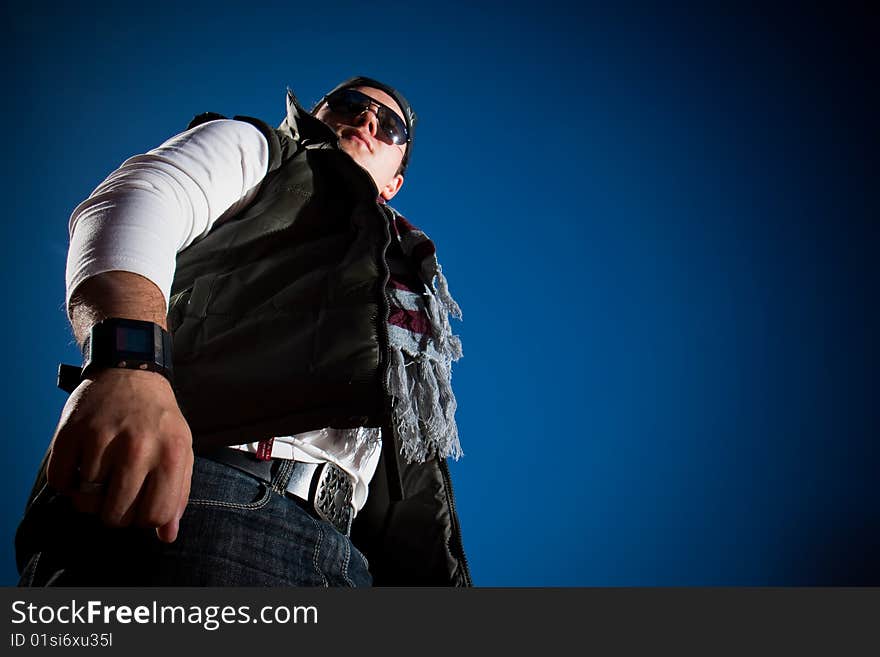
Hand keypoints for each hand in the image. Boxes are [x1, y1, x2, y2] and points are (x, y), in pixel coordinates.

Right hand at [46, 368, 193, 542]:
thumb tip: (168, 535)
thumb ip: (178, 493)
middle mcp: (139, 447)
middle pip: (116, 515)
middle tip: (116, 496)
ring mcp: (103, 438)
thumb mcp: (181, 450)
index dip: (144, 521)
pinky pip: (60, 482)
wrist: (132, 372)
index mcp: (172, 454)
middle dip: (115, 514)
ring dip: (89, 497)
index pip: (154, 516)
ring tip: (100, 478)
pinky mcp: (72, 432)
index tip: (140, 507)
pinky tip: (81, 469)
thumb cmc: (159, 419)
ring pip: (86, 502)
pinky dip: (66, 484)